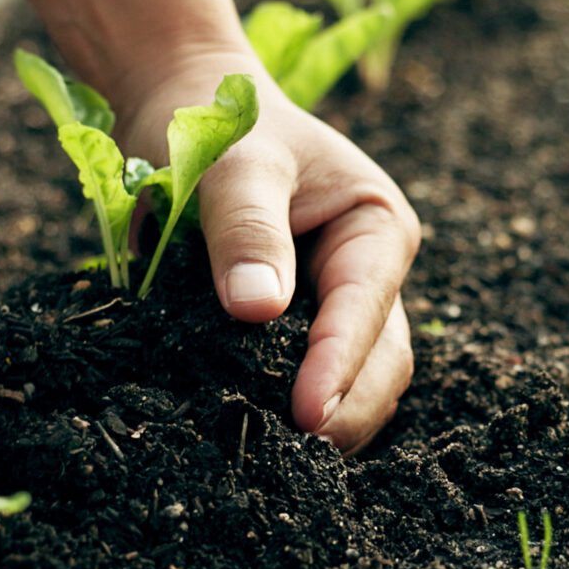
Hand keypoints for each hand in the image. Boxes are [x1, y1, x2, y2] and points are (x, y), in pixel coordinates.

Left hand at [119, 56, 419, 451]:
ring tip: (273, 458)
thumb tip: (256, 308)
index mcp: (375, 228)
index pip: (366, 310)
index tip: (307, 414)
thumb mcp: (232, 163)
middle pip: (381, 363)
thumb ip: (246, 229)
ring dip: (325, 423)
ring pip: (354, 384)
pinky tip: (251, 435)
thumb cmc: (218, 123)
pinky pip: (303, 381)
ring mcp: (335, 306)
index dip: (340, 365)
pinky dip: (287, 410)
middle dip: (346, 411)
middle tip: (293, 456)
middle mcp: (369, 275)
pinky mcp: (294, 329)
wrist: (187, 109)